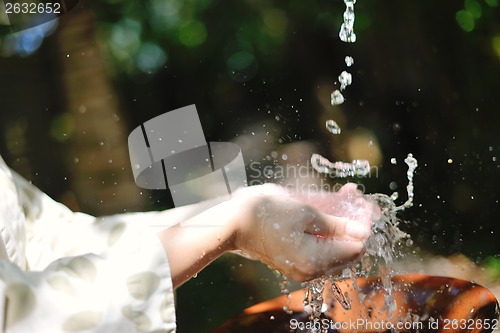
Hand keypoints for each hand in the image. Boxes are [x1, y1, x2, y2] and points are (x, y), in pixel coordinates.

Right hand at [158, 183, 378, 286]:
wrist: (232, 222)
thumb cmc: (267, 213)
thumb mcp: (305, 213)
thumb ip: (336, 225)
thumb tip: (363, 232)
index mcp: (316, 261)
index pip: (356, 247)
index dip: (364, 224)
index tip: (364, 203)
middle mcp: (311, 270)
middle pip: (346, 248)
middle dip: (354, 221)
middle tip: (354, 196)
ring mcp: (301, 267)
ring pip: (333, 247)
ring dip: (341, 223)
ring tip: (343, 197)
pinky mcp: (293, 259)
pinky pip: (318, 247)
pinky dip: (326, 229)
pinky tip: (327, 209)